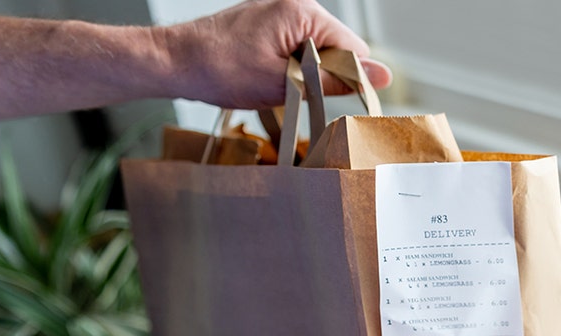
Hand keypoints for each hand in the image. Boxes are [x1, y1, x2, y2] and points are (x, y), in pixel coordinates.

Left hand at [157, 0, 392, 109]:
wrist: (177, 62)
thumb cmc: (219, 69)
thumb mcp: (284, 84)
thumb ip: (336, 80)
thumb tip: (383, 77)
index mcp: (304, 10)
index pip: (353, 49)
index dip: (347, 79)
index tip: (329, 101)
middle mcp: (297, 3)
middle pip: (336, 49)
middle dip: (321, 77)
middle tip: (289, 92)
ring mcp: (283, 10)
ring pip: (316, 52)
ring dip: (304, 75)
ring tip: (273, 84)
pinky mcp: (272, 21)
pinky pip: (297, 48)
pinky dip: (290, 68)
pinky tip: (267, 77)